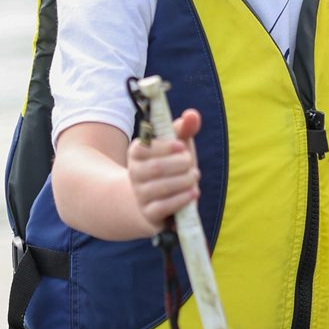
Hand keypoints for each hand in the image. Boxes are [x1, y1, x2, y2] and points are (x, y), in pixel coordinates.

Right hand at [128, 107, 200, 228]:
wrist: (156, 202)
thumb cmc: (170, 168)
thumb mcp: (177, 147)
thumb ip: (183, 129)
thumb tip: (192, 114)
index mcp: (137, 153)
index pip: (144, 148)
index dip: (165, 147)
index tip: (182, 146)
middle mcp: (134, 174)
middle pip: (156, 168)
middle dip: (180, 165)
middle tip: (191, 163)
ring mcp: (140, 195)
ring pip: (161, 187)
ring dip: (184, 181)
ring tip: (194, 177)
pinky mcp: (149, 214)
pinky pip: (163, 207)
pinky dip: (181, 199)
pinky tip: (193, 193)